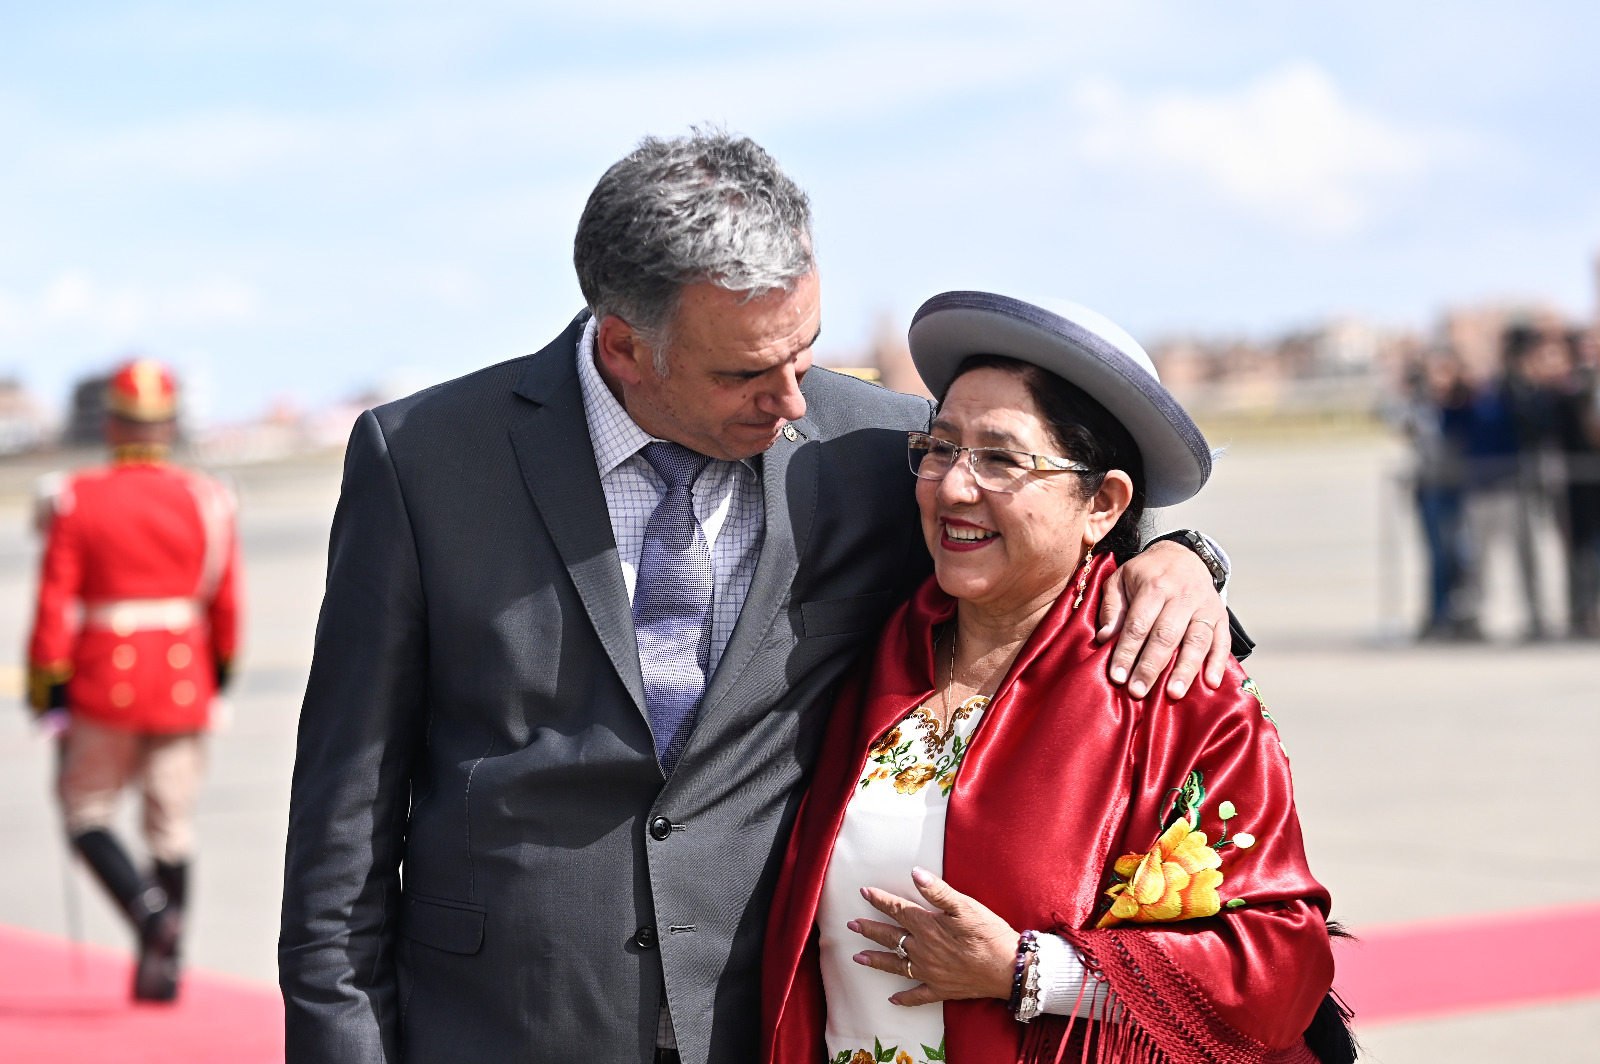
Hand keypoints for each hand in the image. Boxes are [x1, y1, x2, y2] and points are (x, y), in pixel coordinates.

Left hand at [847, 867, 1017, 1006]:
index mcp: (927, 926)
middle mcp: (922, 950)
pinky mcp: (941, 989)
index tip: (864, 892)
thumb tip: (915, 873)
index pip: (897, 909)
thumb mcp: (965, 906)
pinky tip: (892, 999)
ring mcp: (929, 972)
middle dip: (869, 930)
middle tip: (851, 925)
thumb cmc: (989, 933)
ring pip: (895, 966)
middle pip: (890, 937)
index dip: (880, 900)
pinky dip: (904, 998)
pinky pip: (917, 996)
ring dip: (876, 960)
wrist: (1008, 968)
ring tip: (857, 957)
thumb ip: (938, 891)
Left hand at [1096, 540, 1228, 699]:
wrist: (1184, 555)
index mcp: (1154, 585)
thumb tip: (1106, 638)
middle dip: (1151, 666)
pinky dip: (1218, 662)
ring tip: (1173, 693)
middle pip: (1166, 635)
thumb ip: (1112, 608)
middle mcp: (1182, 596)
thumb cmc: (1145, 574)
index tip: (1117, 676)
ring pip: (1197, 640)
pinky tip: (1211, 683)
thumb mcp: (1120, 579)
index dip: (1127, 651)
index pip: (1138, 624)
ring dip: (1185, 669)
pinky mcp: (1221, 616)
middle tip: (1138, 691)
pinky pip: (1223, 640)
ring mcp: (1205, 607)